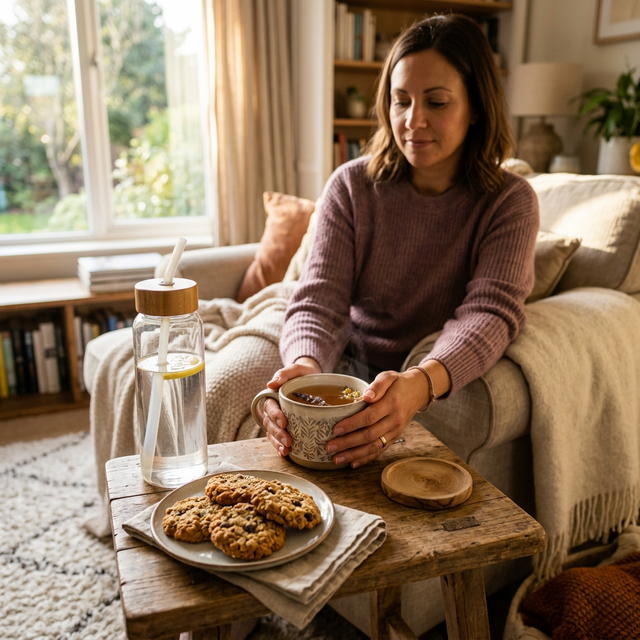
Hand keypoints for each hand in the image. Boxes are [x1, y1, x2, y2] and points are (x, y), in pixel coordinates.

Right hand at [258, 357, 321, 457]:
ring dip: (277, 442)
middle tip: (288, 441)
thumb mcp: (296, 370)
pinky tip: (286, 453)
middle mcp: (273, 409)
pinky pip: (279, 438)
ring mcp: (279, 420)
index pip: (270, 407)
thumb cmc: (303, 374)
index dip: (275, 415)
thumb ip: (284, 374)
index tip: (284, 422)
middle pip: (269, 423)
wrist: (313, 379)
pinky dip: (280, 446)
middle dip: (277, 433)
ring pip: (272, 433)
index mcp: (273, 396)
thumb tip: (270, 383)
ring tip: (286, 450)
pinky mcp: (287, 427)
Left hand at [326, 361, 449, 467]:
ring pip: (374, 446)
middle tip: (330, 447)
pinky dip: (366, 458)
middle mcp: (394, 420)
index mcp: (391, 403)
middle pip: (369, 435)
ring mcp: (396, 431)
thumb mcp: (389, 377)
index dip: (352, 424)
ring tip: (337, 459)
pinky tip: (352, 463)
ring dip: (354, 454)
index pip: (369, 417)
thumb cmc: (398, 383)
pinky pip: (381, 450)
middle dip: (348, 443)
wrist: (418, 391)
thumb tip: (366, 396)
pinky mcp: (395, 438)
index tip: (336, 429)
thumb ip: (377, 385)